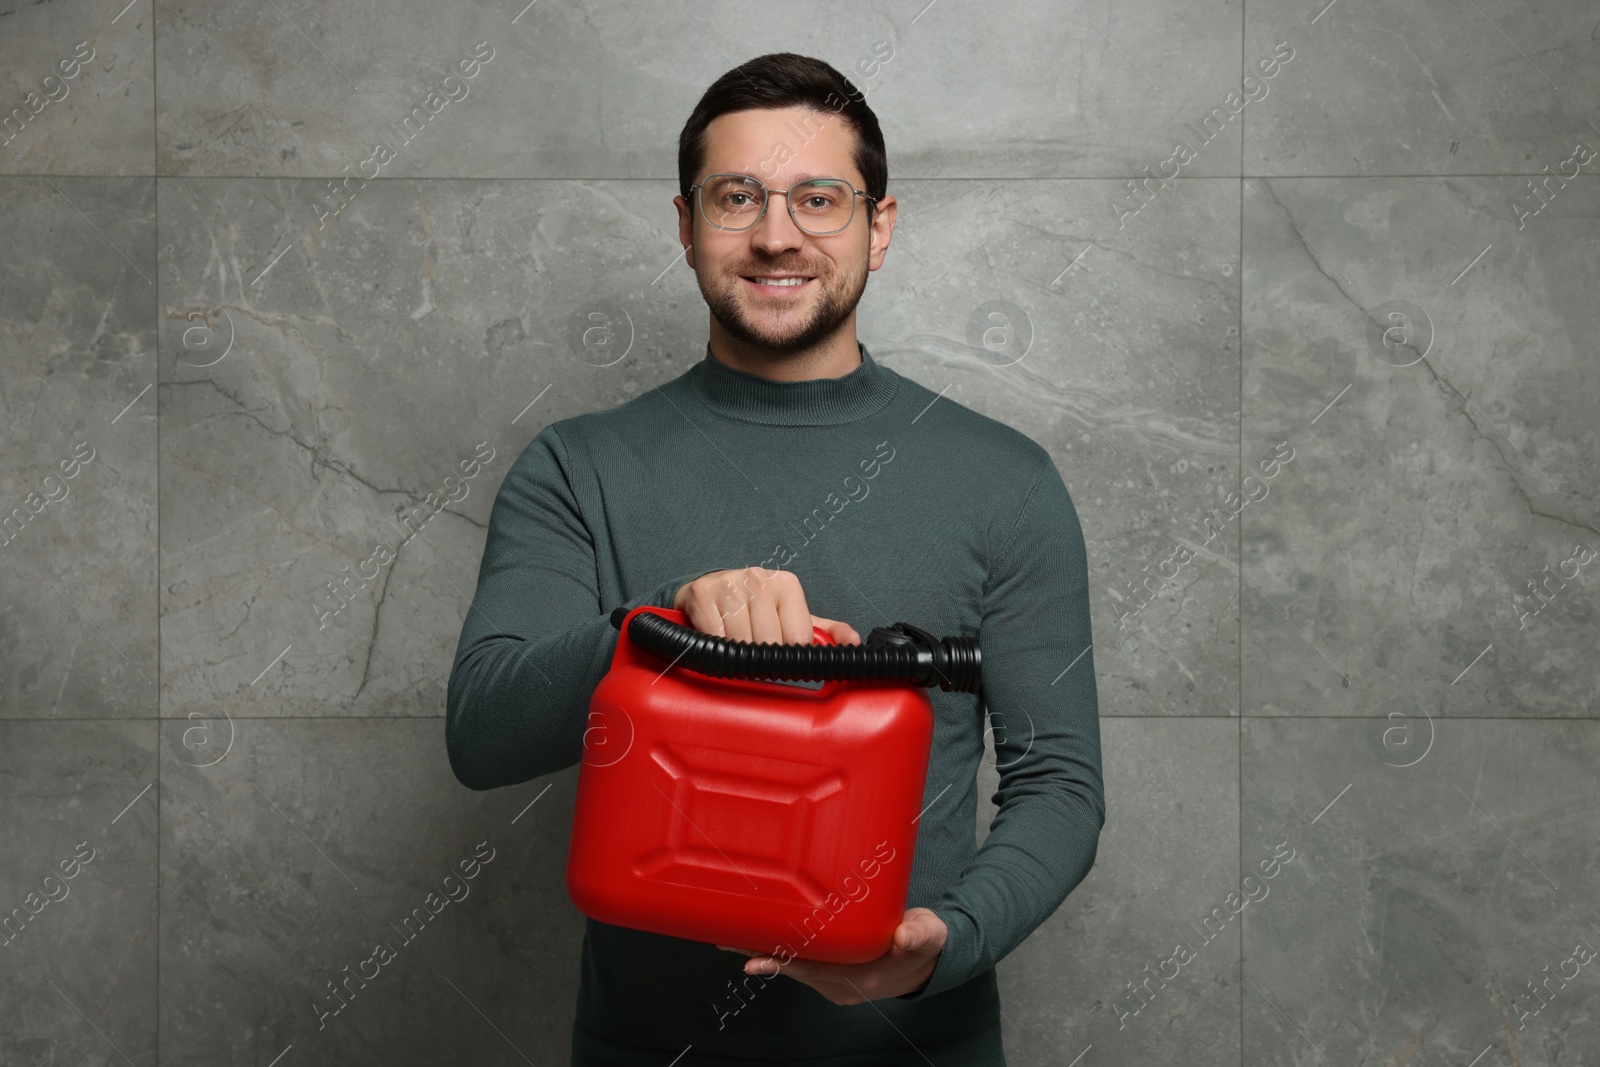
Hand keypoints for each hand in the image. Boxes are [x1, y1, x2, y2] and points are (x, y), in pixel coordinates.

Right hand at [673, 566, 859, 645]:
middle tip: (757, 655)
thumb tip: (854, 643)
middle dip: (763, 657)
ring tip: (738, 647)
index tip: (780, 655)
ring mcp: (729, 584)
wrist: (709, 588)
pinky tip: (720, 640)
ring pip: (742, 641)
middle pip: (770, 641)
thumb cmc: (755, 608)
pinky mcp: (702, 594)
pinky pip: (715, 637)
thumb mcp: (791, 616)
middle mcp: (759, 579)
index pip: (798, 636)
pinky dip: (718, 647)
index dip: (788, 654)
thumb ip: (826, 631)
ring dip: (740, 655)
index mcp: (787, 584)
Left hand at [718, 907, 946, 1004]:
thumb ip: (919, 935)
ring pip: (796, 966)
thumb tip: (905, 935)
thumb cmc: (926, 942)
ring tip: (735, 936)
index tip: (753, 960)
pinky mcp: (836, 973)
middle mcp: (843, 985)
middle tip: (726, 939)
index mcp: (861, 978)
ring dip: (768, 952)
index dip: (782, 964)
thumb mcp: (928, 935)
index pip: (813, 970)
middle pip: (795, 969)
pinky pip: (804, 962)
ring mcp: (838, 982)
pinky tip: (765, 938)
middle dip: (761, 954)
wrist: (930, 959)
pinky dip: (783, 951)